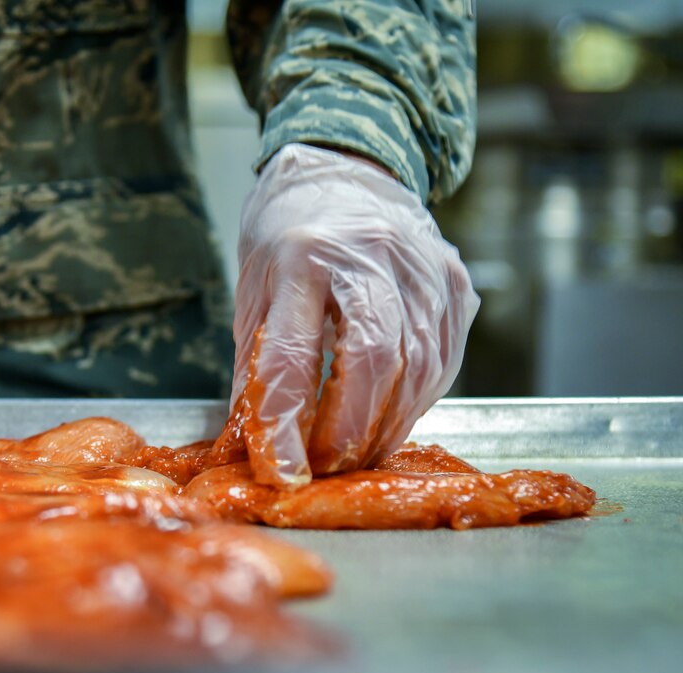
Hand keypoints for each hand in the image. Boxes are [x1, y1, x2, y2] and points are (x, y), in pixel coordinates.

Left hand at [231, 144, 478, 484]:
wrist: (347, 167)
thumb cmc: (290, 232)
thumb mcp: (255, 290)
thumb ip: (255, 365)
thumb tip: (251, 442)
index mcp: (302, 254)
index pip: (292, 354)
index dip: (284, 423)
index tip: (279, 471)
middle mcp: (371, 253)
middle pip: (372, 362)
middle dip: (348, 431)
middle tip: (324, 465)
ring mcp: (423, 266)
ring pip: (417, 368)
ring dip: (385, 426)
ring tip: (354, 452)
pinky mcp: (456, 282)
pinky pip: (443, 360)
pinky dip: (414, 401)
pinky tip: (388, 416)